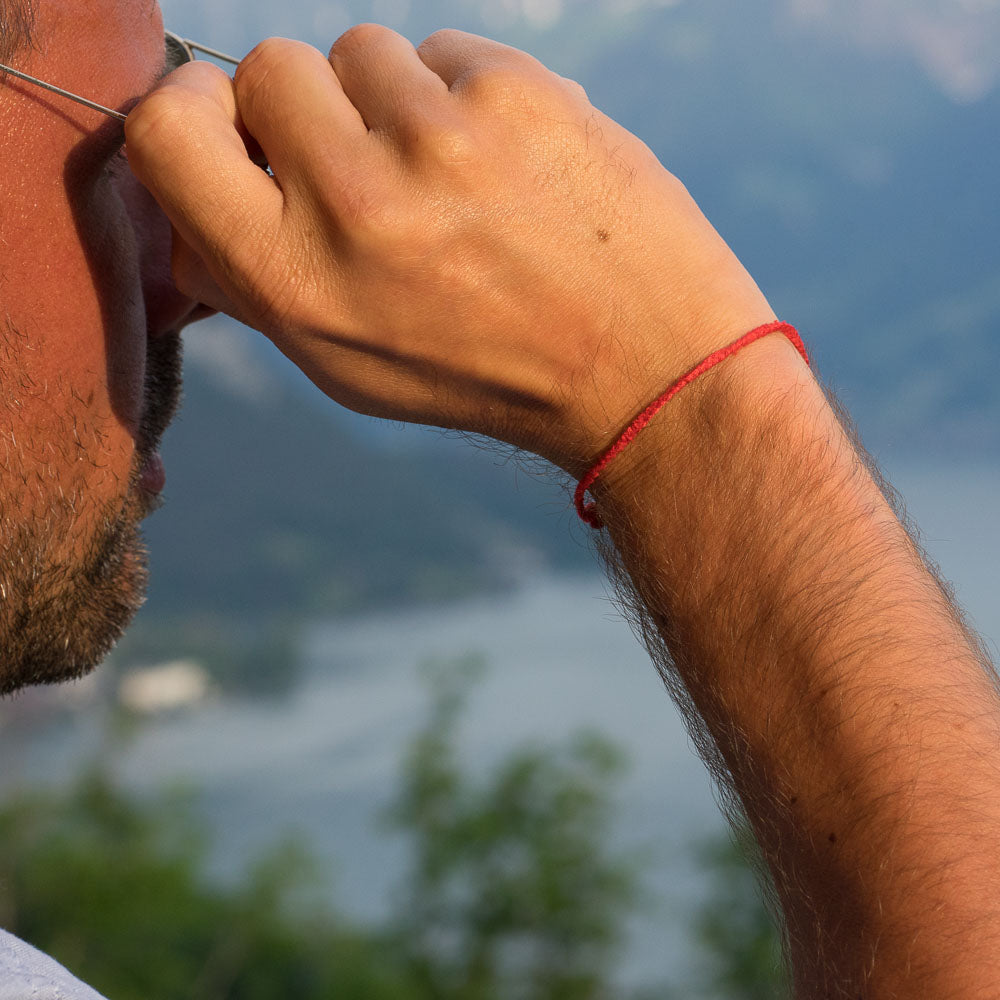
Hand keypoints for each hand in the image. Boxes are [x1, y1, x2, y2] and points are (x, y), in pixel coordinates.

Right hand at [126, 25, 775, 474]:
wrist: (639, 366)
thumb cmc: (487, 372)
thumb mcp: (350, 368)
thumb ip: (256, 286)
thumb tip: (190, 211)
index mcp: (296, 283)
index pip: (168, 134)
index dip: (193, 114)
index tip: (234, 128)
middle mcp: (355, 205)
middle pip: (267, 67)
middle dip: (307, 110)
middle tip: (368, 167)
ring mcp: (439, 139)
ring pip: (362, 50)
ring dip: (391, 102)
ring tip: (454, 179)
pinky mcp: (515, 93)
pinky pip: (446, 51)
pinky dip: (465, 96)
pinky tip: (508, 164)